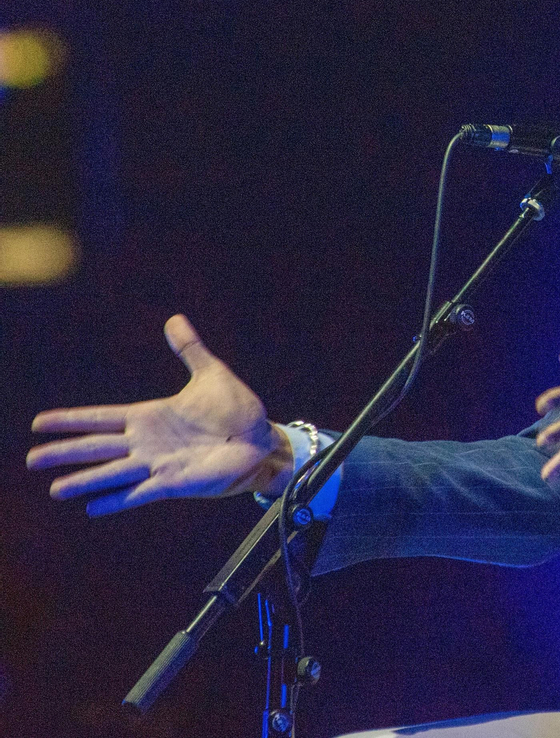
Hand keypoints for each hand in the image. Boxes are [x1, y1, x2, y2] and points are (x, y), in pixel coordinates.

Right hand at [28, 315, 292, 514]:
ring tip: (56, 489)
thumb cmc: (237, 410)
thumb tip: (175, 319)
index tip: (38, 423)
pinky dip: (117, 500)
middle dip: (64, 452)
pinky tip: (92, 508)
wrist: (262, 439)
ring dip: (84, 480)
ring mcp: (158, 463)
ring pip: (112, 473)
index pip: (100, 418)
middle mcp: (147, 442)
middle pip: (97, 447)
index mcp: (150, 415)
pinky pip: (140, 492)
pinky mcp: (175, 482)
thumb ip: (190, 350)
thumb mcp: (212, 374)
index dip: (70, 420)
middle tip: (31, 460)